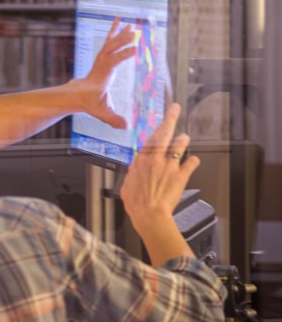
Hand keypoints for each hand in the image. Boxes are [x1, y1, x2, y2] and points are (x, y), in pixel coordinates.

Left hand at [73, 18, 135, 128]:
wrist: (76, 95)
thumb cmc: (89, 103)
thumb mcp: (102, 112)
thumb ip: (113, 119)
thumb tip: (126, 126)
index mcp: (102, 76)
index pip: (113, 63)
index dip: (123, 56)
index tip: (135, 49)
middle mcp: (101, 65)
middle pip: (111, 50)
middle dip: (122, 41)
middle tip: (135, 33)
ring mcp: (101, 60)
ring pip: (110, 44)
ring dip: (120, 34)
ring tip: (131, 25)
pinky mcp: (102, 57)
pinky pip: (108, 42)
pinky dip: (114, 31)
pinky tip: (119, 21)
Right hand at [119, 103, 200, 226]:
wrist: (148, 213)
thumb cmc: (136, 202)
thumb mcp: (127, 184)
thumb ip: (133, 173)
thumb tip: (135, 170)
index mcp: (142, 160)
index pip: (151, 138)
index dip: (157, 127)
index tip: (161, 121)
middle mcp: (156, 158)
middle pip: (165, 133)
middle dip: (170, 118)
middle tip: (174, 109)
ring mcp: (170, 165)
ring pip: (180, 144)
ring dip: (183, 139)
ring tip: (184, 137)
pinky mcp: (181, 175)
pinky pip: (191, 163)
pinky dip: (194, 161)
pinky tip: (194, 160)